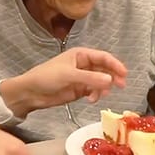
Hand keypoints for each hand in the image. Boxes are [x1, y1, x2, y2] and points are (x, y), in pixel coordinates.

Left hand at [3, 47, 127, 115]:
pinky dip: (96, 95)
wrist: (31, 93)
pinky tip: (91, 99)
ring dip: (104, 88)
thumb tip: (110, 81)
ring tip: (101, 95)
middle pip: (105, 69)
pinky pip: (94, 91)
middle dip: (113, 77)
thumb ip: (90, 78)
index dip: (115, 64)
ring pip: (101, 82)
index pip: (103, 57)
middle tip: (121, 86)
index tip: (124, 74)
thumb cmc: (46, 77)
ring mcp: (82, 78)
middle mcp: (83, 65)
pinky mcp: (79, 90)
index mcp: (80, 55)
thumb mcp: (69, 75)